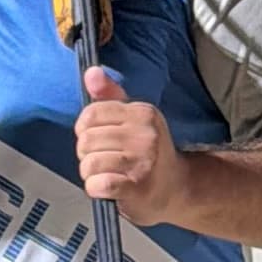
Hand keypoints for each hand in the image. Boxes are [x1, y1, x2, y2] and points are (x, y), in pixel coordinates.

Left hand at [74, 67, 191, 224]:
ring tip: (106, 174)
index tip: (96, 139)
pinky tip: (107, 188)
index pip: (91, 114)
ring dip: (90, 173)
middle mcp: (145, 134)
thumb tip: (91, 72)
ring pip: (90, 163)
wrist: (177, 188)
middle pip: (87, 140)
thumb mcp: (133, 119)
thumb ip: (109, 96)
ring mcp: (143, 161)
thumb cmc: (148, 153)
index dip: (84, 129)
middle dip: (86, 154)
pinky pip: (98, 184)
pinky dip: (96, 189)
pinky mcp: (137, 186)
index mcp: (142, 113)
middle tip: (103, 160)